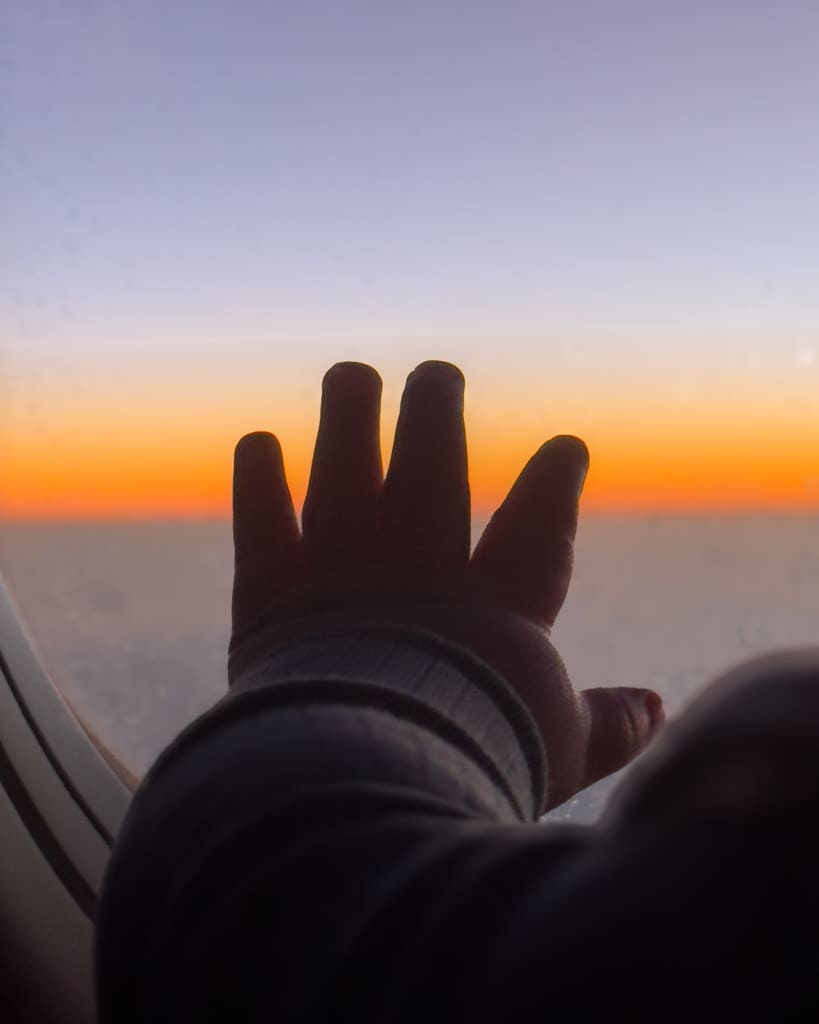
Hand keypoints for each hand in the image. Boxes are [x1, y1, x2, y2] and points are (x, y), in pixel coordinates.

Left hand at [229, 360, 663, 809]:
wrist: (367, 771)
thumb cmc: (475, 764)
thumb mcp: (556, 750)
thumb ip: (606, 728)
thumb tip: (657, 711)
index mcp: (497, 602)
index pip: (537, 524)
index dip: (554, 479)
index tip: (566, 446)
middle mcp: (420, 564)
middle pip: (431, 462)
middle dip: (434, 410)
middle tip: (436, 374)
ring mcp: (343, 567)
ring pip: (345, 466)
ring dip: (348, 415)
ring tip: (351, 375)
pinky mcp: (273, 589)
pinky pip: (262, 517)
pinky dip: (258, 478)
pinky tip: (259, 443)